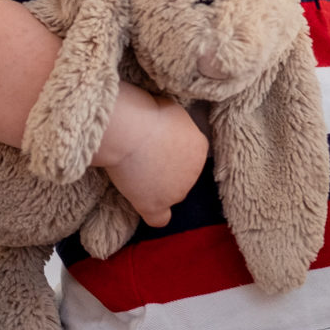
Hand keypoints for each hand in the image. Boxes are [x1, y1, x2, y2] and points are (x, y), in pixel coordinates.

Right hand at [101, 96, 206, 227]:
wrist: (130, 131)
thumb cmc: (147, 113)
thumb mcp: (172, 111)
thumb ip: (176, 127)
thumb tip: (170, 131)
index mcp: (200, 147)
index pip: (191, 154)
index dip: (173, 150)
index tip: (156, 143)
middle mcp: (194, 172)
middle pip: (181, 175)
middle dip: (165, 167)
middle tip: (142, 154)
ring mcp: (176, 191)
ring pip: (168, 193)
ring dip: (154, 184)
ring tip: (133, 167)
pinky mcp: (154, 204)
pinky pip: (160, 219)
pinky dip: (154, 214)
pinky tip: (145, 204)